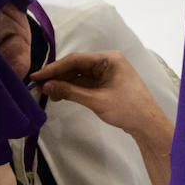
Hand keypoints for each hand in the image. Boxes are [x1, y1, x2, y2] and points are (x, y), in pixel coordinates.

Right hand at [31, 51, 165, 137]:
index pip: (76, 60)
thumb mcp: (96, 100)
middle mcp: (107, 62)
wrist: (148, 125)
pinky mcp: (106, 84)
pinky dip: (73, 89)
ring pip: (79, 75)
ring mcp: (107, 73)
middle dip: (58, 76)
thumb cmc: (126, 109)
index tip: (37, 76)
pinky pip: (85, 83)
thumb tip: (46, 86)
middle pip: (77, 66)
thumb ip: (70, 91)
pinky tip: (60, 95)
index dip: (54, 68)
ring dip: (64, 83)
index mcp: (108, 59)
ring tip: (47, 93)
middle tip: (38, 86)